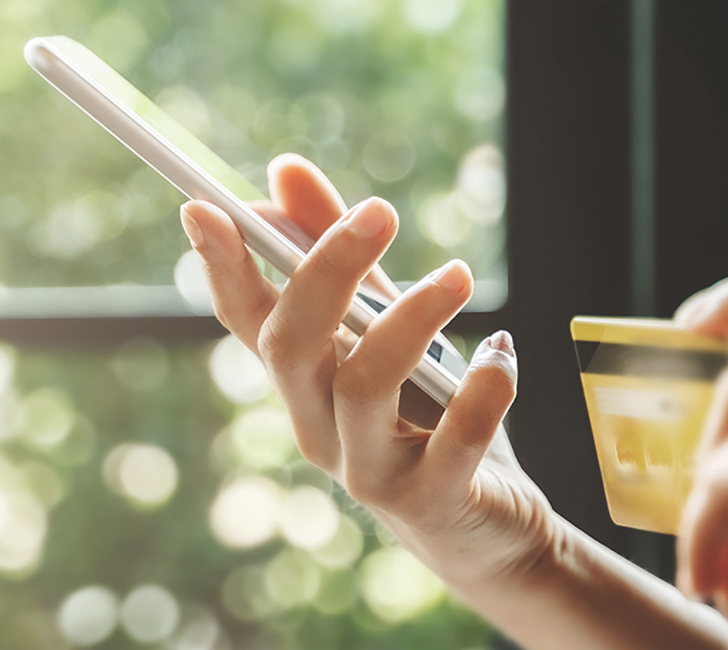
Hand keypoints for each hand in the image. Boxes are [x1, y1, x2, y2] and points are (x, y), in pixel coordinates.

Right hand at [180, 154, 556, 590]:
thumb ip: (345, 258)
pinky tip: (502, 354)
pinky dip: (482, 388)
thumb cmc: (428, 417)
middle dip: (327, 269)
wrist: (483, 523)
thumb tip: (284, 172)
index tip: (206, 206)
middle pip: (292, 344)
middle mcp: (318, 428)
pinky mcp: (430, 499)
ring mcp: (369, 471)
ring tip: (459, 275)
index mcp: (304, 383)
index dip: (224, 266)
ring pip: (361, 386)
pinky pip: (452, 441)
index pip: (248, 320)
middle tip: (380, 211)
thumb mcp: (390, 328)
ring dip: (411, 318)